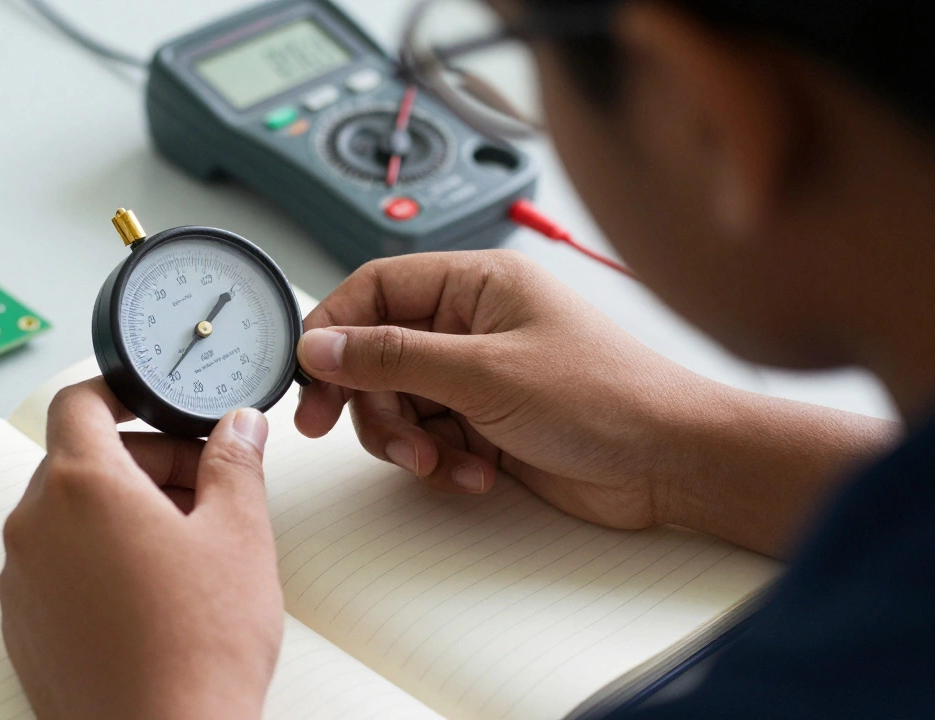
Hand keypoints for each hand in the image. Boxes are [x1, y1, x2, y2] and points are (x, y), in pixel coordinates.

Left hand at [0, 378, 282, 719]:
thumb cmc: (199, 647)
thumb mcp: (239, 535)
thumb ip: (235, 464)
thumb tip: (240, 427)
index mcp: (80, 488)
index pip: (79, 403)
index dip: (121, 395)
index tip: (154, 407)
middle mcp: (35, 527)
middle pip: (80, 462)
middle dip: (144, 465)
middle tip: (202, 490)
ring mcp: (20, 582)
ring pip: (69, 517)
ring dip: (122, 513)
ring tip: (185, 550)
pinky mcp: (21, 628)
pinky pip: (56, 567)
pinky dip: (97, 560)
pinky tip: (152, 595)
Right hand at [295, 250, 711, 530]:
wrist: (670, 463)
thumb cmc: (607, 396)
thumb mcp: (484, 373)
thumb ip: (394, 356)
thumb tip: (323, 344)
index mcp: (475, 284)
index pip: (376, 288)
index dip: (335, 329)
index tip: (311, 376)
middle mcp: (472, 324)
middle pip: (378, 353)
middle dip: (370, 400)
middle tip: (350, 432)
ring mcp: (478, 375)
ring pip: (399, 403)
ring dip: (408, 440)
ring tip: (441, 462)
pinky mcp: (486, 422)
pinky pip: (430, 438)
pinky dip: (441, 462)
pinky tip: (476, 474)